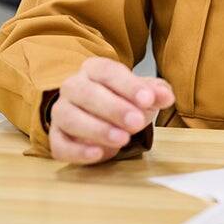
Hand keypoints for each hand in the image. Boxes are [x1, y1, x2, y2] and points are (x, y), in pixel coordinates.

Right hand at [49, 57, 174, 164]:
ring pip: (70, 118)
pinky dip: (77, 151)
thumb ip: (155, 92)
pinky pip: (59, 144)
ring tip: (123, 140)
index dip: (128, 85)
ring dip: (96, 129)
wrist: (101, 115)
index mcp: (94, 69)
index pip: (108, 71)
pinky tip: (99, 154)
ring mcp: (62, 112)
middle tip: (137, 122)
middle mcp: (73, 86)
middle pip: (87, 93)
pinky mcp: (56, 137)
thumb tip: (167, 96)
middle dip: (114, 108)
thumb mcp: (142, 93)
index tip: (148, 100)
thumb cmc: (123, 100)